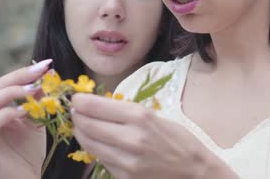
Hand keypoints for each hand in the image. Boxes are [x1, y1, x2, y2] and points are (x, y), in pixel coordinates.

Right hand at [0, 59, 51, 178]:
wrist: (26, 178)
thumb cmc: (28, 151)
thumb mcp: (34, 118)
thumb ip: (36, 97)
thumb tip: (47, 72)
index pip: (1, 84)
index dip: (22, 72)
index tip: (45, 64)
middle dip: (18, 78)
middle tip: (40, 72)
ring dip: (11, 93)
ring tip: (33, 89)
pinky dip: (6, 114)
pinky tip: (23, 111)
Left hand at [70, 94, 238, 178]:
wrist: (194, 171)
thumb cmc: (177, 139)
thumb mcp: (154, 117)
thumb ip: (125, 112)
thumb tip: (96, 106)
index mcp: (140, 116)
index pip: (96, 106)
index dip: (80, 101)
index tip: (75, 99)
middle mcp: (131, 138)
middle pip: (88, 125)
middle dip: (77, 116)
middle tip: (75, 111)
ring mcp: (127, 160)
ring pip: (90, 144)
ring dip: (81, 133)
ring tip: (81, 126)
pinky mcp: (125, 177)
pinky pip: (101, 159)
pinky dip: (96, 149)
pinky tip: (97, 143)